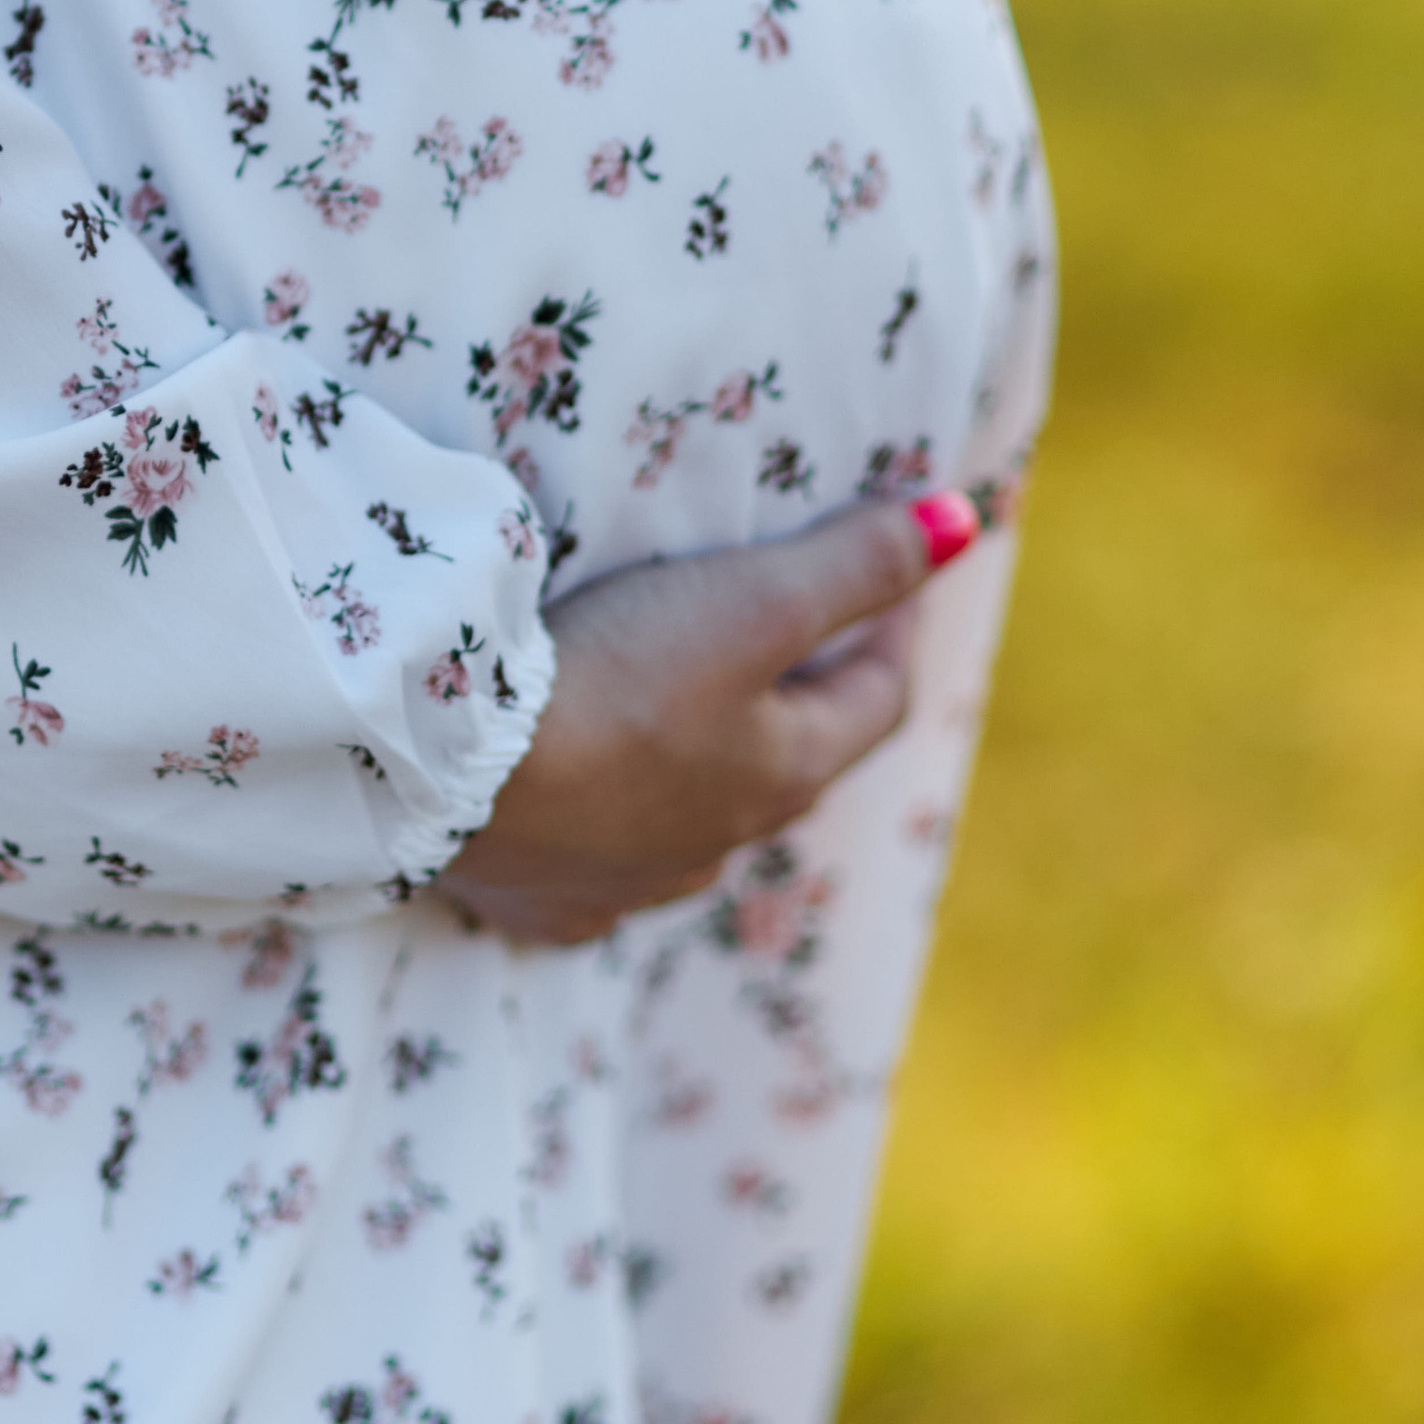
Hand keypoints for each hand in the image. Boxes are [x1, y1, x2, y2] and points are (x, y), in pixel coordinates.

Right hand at [438, 492, 978, 947]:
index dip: (892, 630)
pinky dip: (614, 835)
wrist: (455, 776)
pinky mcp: (550, 902)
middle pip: (791, 765)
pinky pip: (604, 872)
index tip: (892, 581)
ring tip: (686, 718)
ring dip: (709, 773)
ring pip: (699, 824)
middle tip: (794, 639)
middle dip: (802, 703)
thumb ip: (856, 562)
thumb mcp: (750, 600)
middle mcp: (723, 842)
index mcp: (785, 770)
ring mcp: (633, 882)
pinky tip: (590, 817)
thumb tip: (967, 520)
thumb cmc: (618, 677)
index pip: (876, 699)